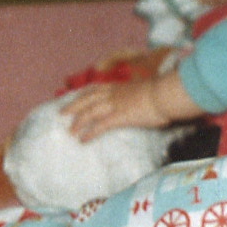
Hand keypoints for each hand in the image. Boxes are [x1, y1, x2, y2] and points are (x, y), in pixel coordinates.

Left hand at [63, 72, 200, 141]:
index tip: (76, 97)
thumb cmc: (161, 92)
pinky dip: (90, 133)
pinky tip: (83, 139)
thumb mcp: (147, 89)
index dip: (84, 94)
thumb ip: (140, 95)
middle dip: (73, 106)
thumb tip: (142, 100)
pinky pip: (99, 126)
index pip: (96, 89)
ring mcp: (115, 105)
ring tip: (70, 131)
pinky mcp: (119, 117)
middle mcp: (113, 94)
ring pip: (89, 112)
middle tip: (62, 113)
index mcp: (119, 86)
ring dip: (78, 122)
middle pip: (87, 99)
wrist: (165, 94)